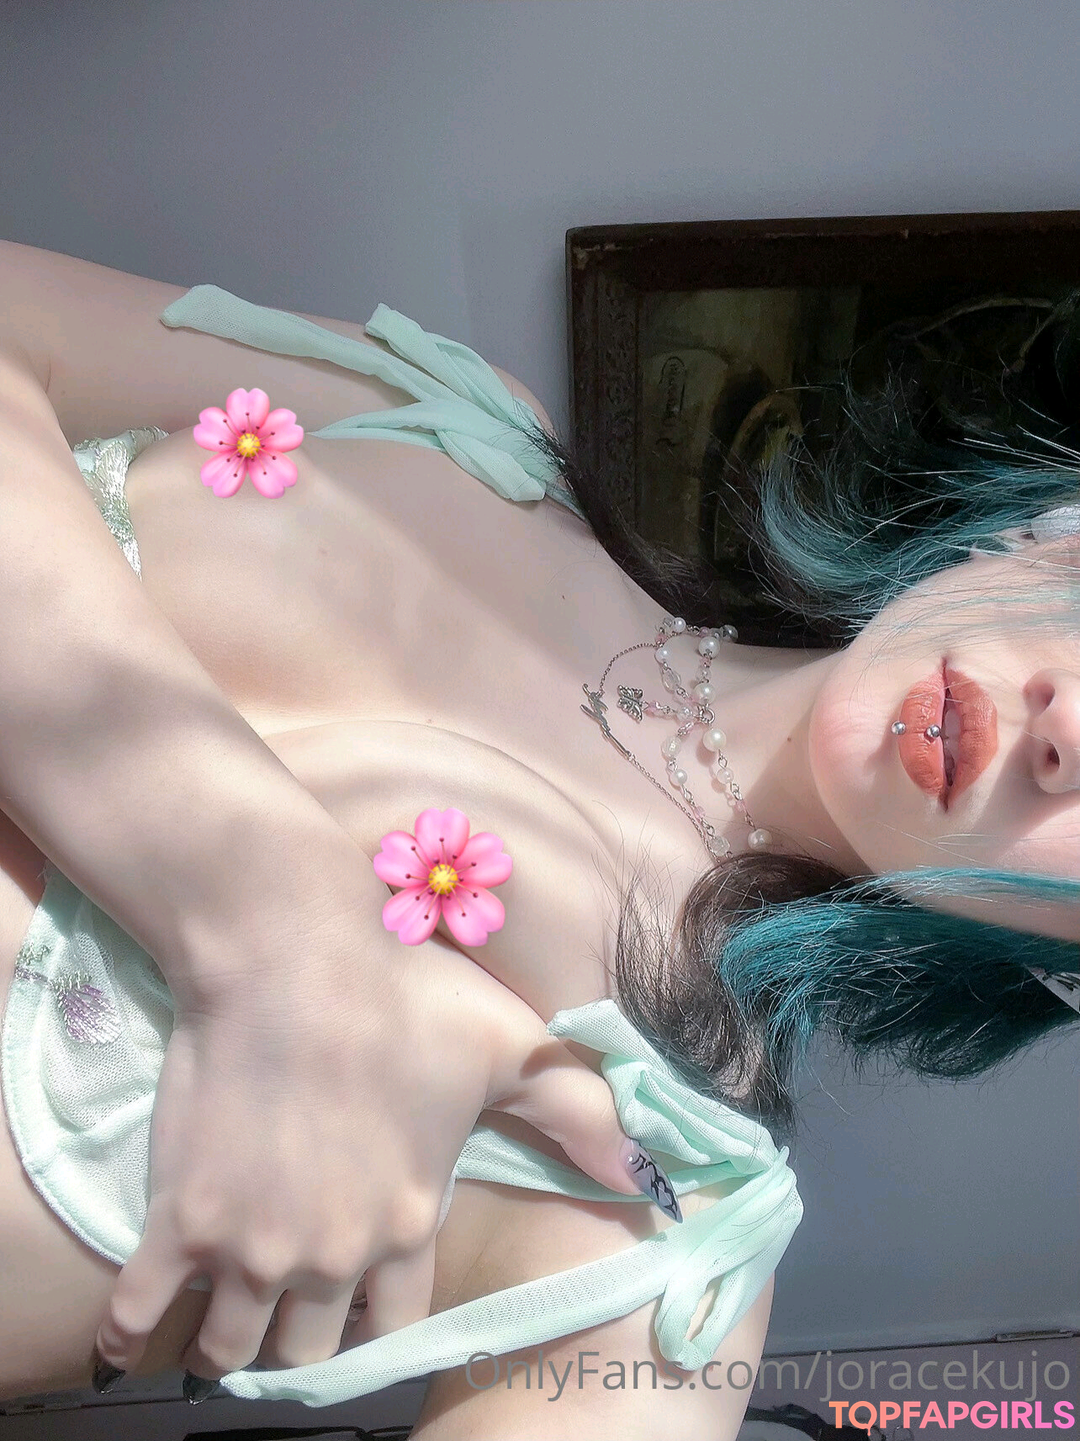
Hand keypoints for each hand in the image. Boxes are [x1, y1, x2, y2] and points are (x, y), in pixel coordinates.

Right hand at [92, 891, 648, 1386]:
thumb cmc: (405, 994)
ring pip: (234, 1347)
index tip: (358, 1308)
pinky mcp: (181, 1222)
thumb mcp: (510, 1050)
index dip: (376, 1322)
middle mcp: (332, 1256)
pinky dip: (135, 1335)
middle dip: (304, 1339)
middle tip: (291, 1308)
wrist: (291, 951)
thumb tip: (655, 1185)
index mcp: (408, 1222)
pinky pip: (140, 1317)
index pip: (396, 1328)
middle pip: (311, 1351)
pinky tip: (139, 1336)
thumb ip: (583, 1118)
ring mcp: (252, 1246)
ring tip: (228, 1313)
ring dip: (231, 1340)